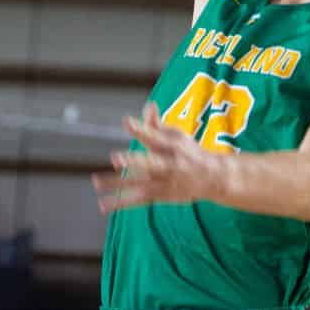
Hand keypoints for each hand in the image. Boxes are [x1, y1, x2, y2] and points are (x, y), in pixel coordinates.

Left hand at [91, 102, 221, 213]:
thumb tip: (149, 104)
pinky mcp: (160, 195)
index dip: (141, 129)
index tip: (127, 122)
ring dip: (119, 184)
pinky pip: (138, 200)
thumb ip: (156, 125)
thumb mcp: (176, 136)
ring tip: (96, 180)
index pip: (155, 136)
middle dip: (135, 161)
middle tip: (116, 158)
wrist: (213, 177)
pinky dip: (120, 203)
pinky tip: (102, 205)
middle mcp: (169, 164)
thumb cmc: (189, 151)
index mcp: (172, 145)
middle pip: (151, 163)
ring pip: (140, 183)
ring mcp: (164, 182)